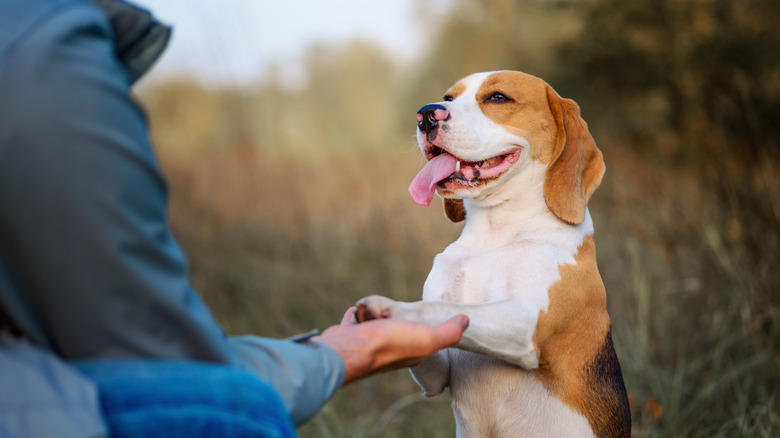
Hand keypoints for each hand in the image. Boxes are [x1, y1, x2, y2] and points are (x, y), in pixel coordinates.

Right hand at [312, 307, 467, 383]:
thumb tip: (467, 321)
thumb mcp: (428, 338)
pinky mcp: (349, 336)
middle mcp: (389, 351)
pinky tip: (357, 310)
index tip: (428, 317)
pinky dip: (356, 316)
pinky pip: (354, 323)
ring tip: (378, 308)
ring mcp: (367, 343)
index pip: (422, 338)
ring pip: (375, 326)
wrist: (350, 349)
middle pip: (396, 330)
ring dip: (376, 315)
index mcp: (411, 353)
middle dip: (398, 320)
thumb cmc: (389, 344)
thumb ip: (449, 332)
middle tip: (399, 310)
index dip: (426, 328)